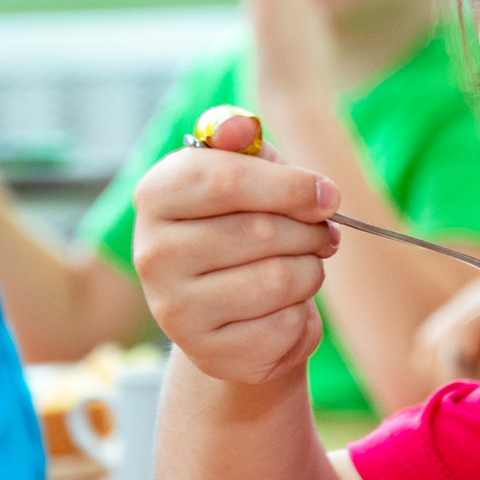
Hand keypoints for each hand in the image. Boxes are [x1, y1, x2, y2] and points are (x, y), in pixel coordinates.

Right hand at [133, 111, 343, 385]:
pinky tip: (284, 310)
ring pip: (278, 279)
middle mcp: (152, 254)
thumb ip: (243, 143)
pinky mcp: (209, 354)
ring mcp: (175, 310)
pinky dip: (302, 316)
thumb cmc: (243, 226)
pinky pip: (284, 327)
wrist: (233, 313)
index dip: (290, 186)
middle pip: (260, 231)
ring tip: (303, 268)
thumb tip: (238, 125)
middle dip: (310, 231)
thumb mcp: (246, 174)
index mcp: (156, 195)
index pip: (225, 180)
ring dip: (311, 272)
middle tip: (324, 234)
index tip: (327, 194)